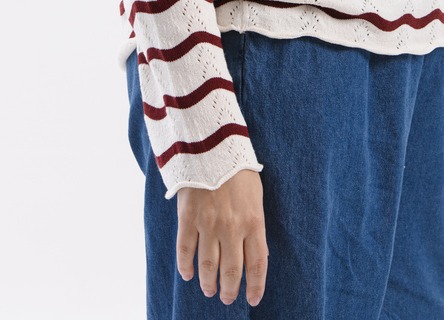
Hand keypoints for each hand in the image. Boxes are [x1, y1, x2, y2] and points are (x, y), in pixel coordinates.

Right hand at [176, 168, 268, 306]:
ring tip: (210, 290)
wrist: (212, 144)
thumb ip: (255, 226)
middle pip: (231, 271)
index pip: (258, 265)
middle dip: (230, 290)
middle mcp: (231, 227)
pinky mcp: (188, 218)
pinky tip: (188, 275)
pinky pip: (185, 250)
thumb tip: (258, 255)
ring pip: (207, 266)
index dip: (256, 287)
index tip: (253, 299)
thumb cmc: (237, 170)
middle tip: (228, 298)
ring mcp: (208, 224)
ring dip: (208, 283)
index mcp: (253, 221)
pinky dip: (185, 267)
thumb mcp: (256, 196)